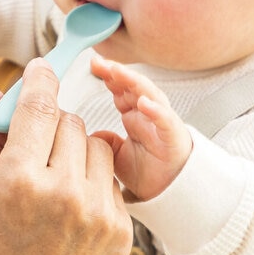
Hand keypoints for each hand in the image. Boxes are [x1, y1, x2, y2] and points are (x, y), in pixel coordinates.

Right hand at [0, 59, 131, 254]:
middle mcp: (63, 191)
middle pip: (70, 122)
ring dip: (77, 152)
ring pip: (97, 147)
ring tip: (56, 183)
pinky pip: (111, 182)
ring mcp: (97, 210)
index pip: (40, 107)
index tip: (42, 69)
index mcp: (20, 182)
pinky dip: (93, 184)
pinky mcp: (121, 228)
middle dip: (53, 126)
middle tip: (37, 149)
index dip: (41, 81)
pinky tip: (72, 211)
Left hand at [90, 55, 191, 200]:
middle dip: (117, 72)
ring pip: (150, 95)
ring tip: (117, 72)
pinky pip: (166, 120)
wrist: (170, 192)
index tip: (93, 64)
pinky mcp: (173, 137)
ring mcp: (161, 123)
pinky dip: (156, 110)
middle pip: (133, 86)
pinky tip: (144, 102)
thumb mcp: (115, 155)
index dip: (108, 75)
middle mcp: (149, 114)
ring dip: (134, 82)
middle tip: (99, 62)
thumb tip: (80, 132)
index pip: (120, 89)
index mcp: (135, 115)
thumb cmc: (147, 171)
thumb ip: (102, 141)